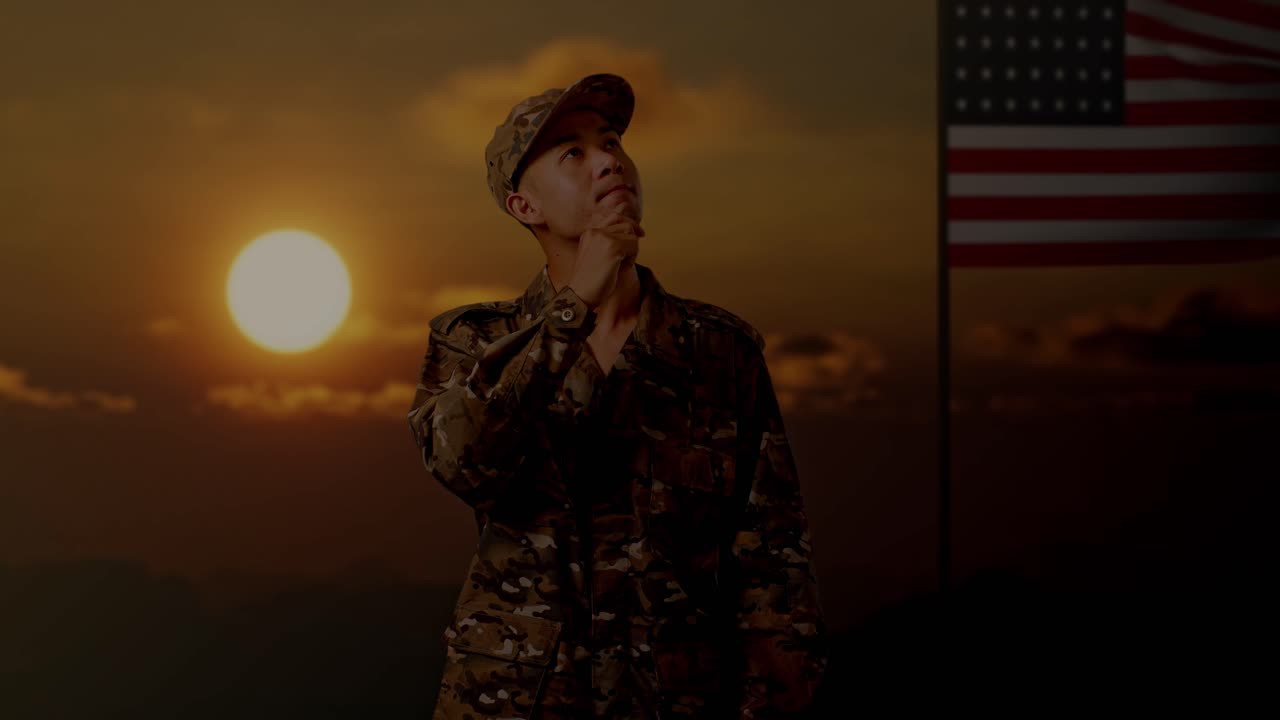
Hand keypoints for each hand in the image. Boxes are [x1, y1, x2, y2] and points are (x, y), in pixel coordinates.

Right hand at [566, 191, 643, 308]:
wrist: (580, 295)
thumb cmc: (591, 281)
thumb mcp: (598, 256)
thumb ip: (611, 242)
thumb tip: (634, 230)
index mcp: (589, 232)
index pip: (614, 217)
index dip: (629, 223)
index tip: (640, 234)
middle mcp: (594, 231)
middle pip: (625, 223)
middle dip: (632, 238)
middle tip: (632, 252)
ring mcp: (603, 237)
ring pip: (631, 233)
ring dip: (631, 250)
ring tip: (620, 265)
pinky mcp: (612, 247)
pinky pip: (634, 245)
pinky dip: (632, 258)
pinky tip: (620, 268)